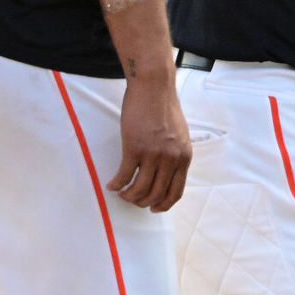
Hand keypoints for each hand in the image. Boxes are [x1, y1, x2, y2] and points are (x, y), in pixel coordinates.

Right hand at [107, 78, 191, 211]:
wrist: (154, 86)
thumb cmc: (164, 106)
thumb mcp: (179, 134)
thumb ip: (176, 153)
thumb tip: (167, 171)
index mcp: (183, 156)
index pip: (175, 192)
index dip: (163, 205)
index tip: (153, 208)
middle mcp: (171, 159)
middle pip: (156, 194)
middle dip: (142, 202)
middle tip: (133, 200)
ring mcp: (153, 154)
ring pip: (139, 190)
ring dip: (128, 196)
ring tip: (121, 193)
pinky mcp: (134, 148)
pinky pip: (124, 175)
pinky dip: (116, 184)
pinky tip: (111, 185)